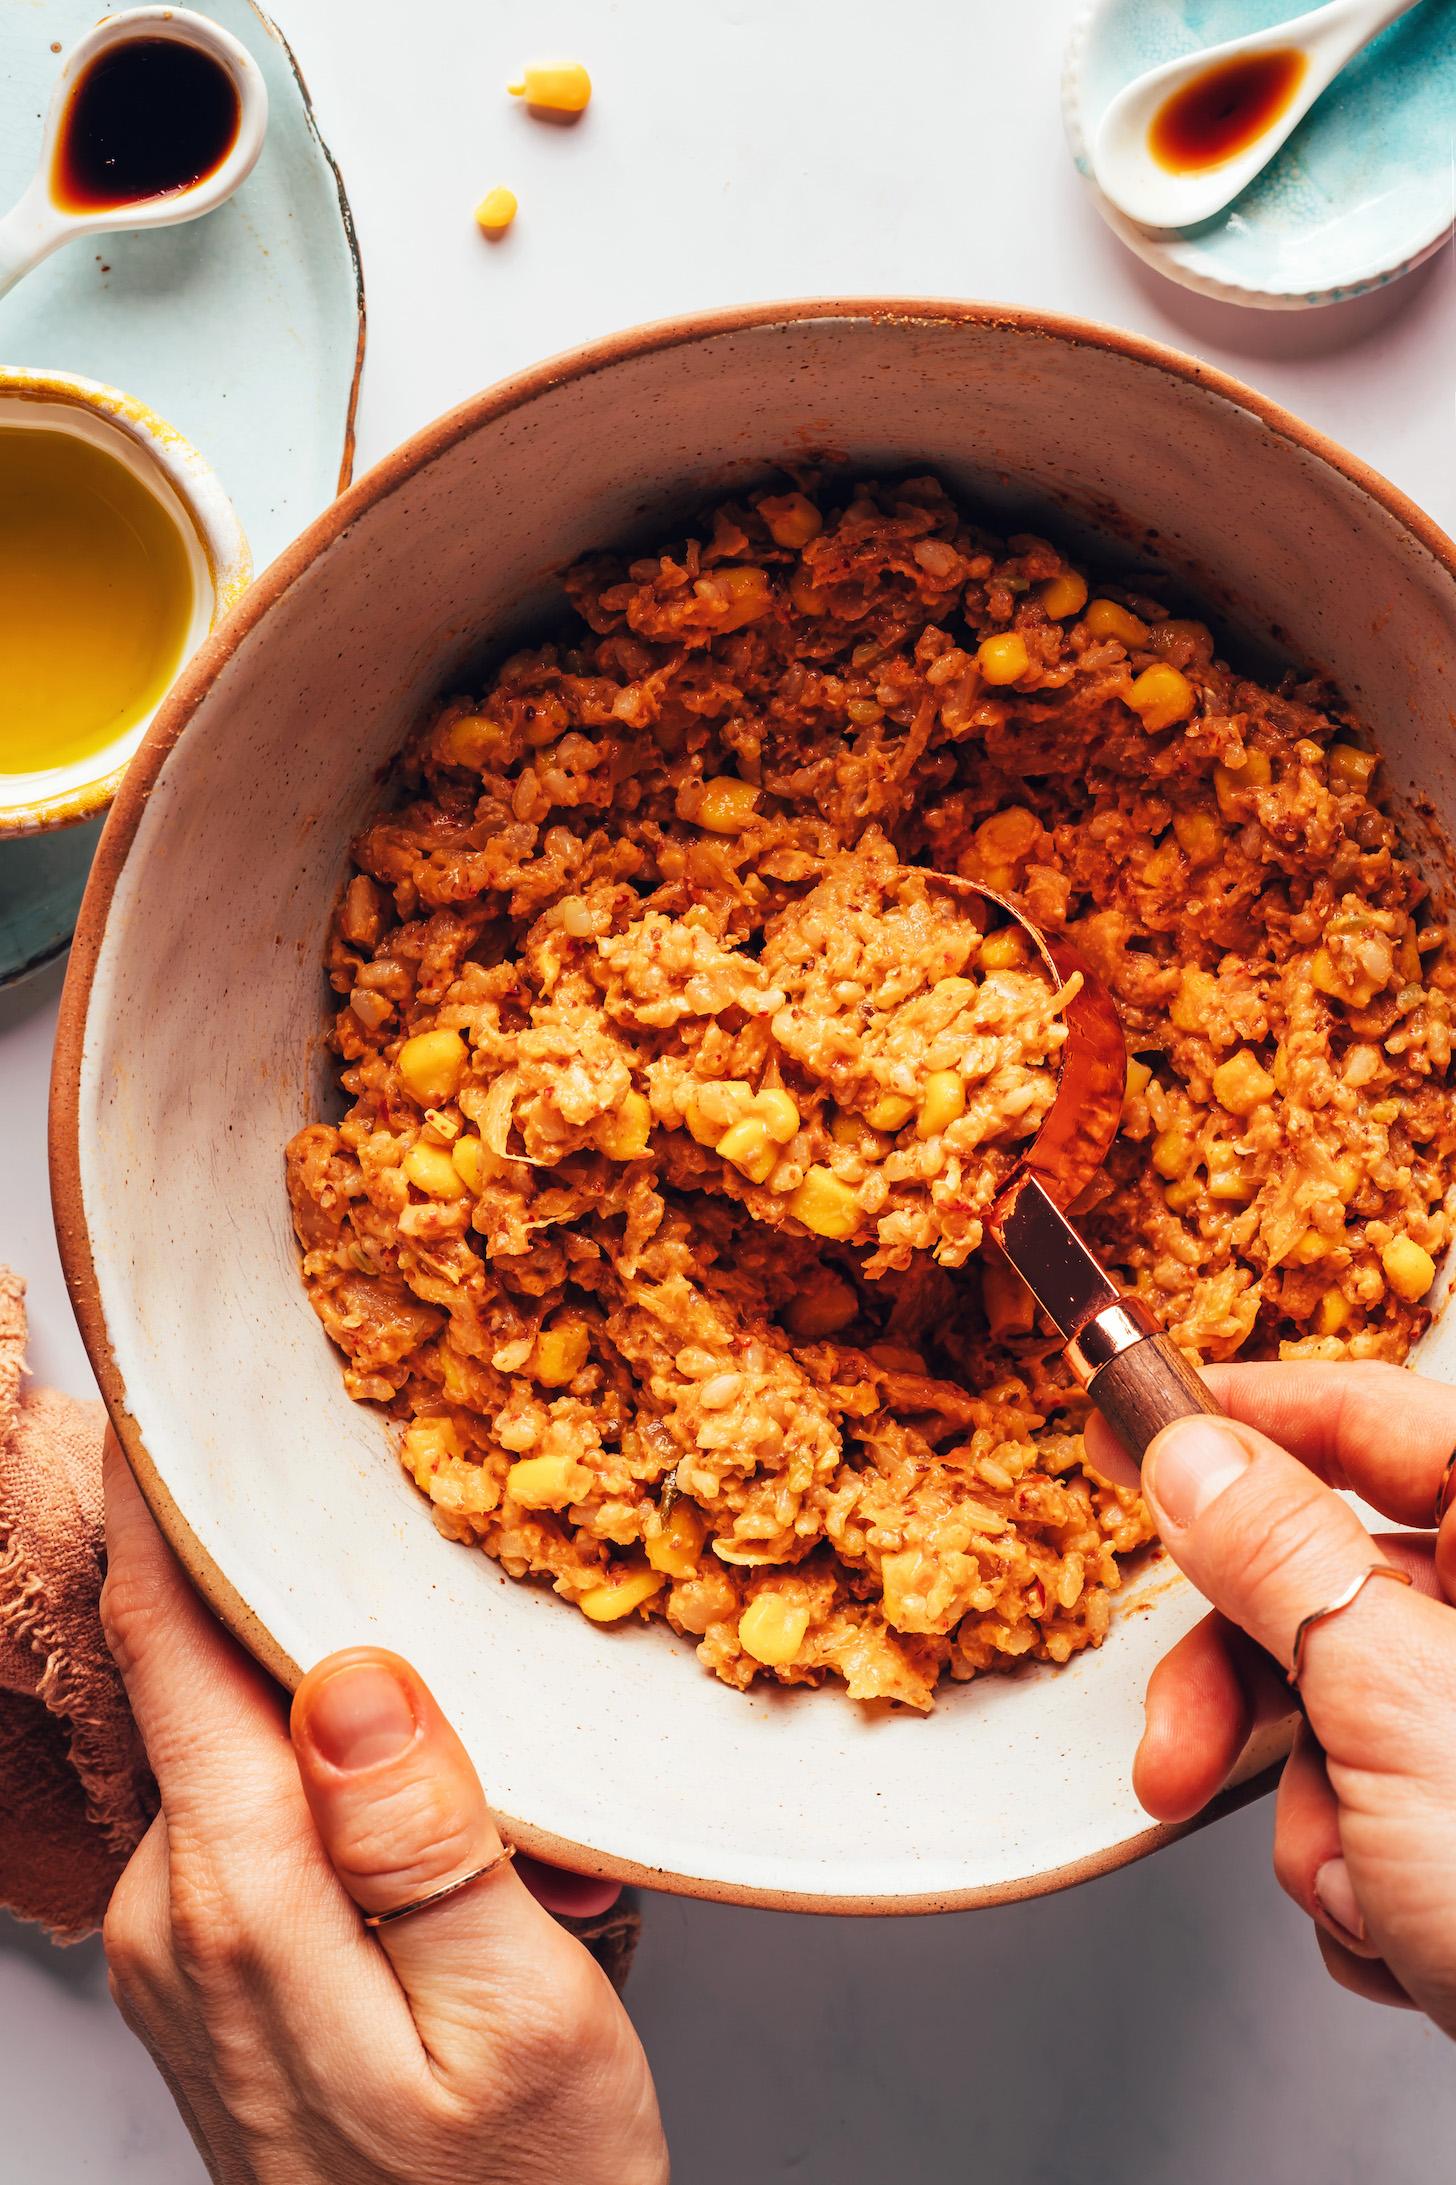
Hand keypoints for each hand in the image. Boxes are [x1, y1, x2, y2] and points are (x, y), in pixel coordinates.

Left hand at [97, 1434, 667, 2182]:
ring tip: (505, 1792)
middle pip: (202, 1664)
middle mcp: (176, 1908)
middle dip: (300, 1589)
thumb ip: (426, 1838)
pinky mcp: (218, 1965)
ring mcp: (183, 1943)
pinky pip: (265, 1809)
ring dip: (357, 1703)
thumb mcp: (521, 2016)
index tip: (158, 1381)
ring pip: (249, 1735)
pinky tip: (471, 1850)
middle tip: (413, 1541)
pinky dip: (356, 1782)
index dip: (151, 1493)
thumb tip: (351, 1673)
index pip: (159, 1636)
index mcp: (237, 1896)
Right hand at [1086, 1361, 1455, 2037]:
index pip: (1372, 1419)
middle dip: (1247, 1694)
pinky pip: (1369, 1809)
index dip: (1243, 1413)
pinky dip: (1362, 1878)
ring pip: (1335, 1717)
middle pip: (1329, 1588)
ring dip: (1314, 1819)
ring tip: (1361, 1890)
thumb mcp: (1394, 1700)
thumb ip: (1279, 1558)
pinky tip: (1405, 1931)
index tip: (1131, 1422)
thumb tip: (1195, 1456)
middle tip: (1177, 1750)